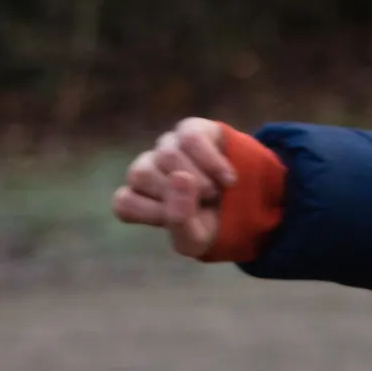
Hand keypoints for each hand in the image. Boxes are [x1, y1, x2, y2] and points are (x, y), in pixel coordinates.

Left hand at [111, 117, 234, 258]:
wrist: (247, 206)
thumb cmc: (213, 225)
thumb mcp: (196, 240)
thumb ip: (180, 220)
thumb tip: (180, 178)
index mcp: (141, 199)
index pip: (125, 203)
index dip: (152, 213)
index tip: (179, 222)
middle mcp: (147, 169)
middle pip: (141, 174)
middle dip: (176, 196)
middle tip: (201, 208)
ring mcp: (167, 147)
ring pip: (166, 155)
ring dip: (198, 182)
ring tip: (214, 193)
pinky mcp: (190, 130)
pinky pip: (191, 140)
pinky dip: (213, 164)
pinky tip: (228, 180)